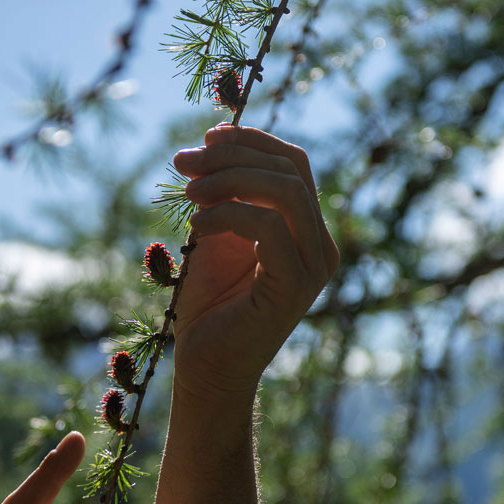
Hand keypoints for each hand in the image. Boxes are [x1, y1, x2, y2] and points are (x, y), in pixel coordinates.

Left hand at [172, 125, 338, 400]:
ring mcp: (314, 269)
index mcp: (308, 230)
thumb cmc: (209, 304)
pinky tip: (196, 228)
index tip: (203, 138)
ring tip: (188, 194)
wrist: (206, 368)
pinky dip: (227, 216)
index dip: (250, 140)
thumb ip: (225, 192)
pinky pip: (269, 228)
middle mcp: (322, 247)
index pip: (293, 163)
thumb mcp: (216, 233)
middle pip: (290, 170)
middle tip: (182, 162)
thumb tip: (216, 135)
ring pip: (285, 192)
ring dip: (229, 181)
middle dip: (232, 155)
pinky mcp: (294, 289)